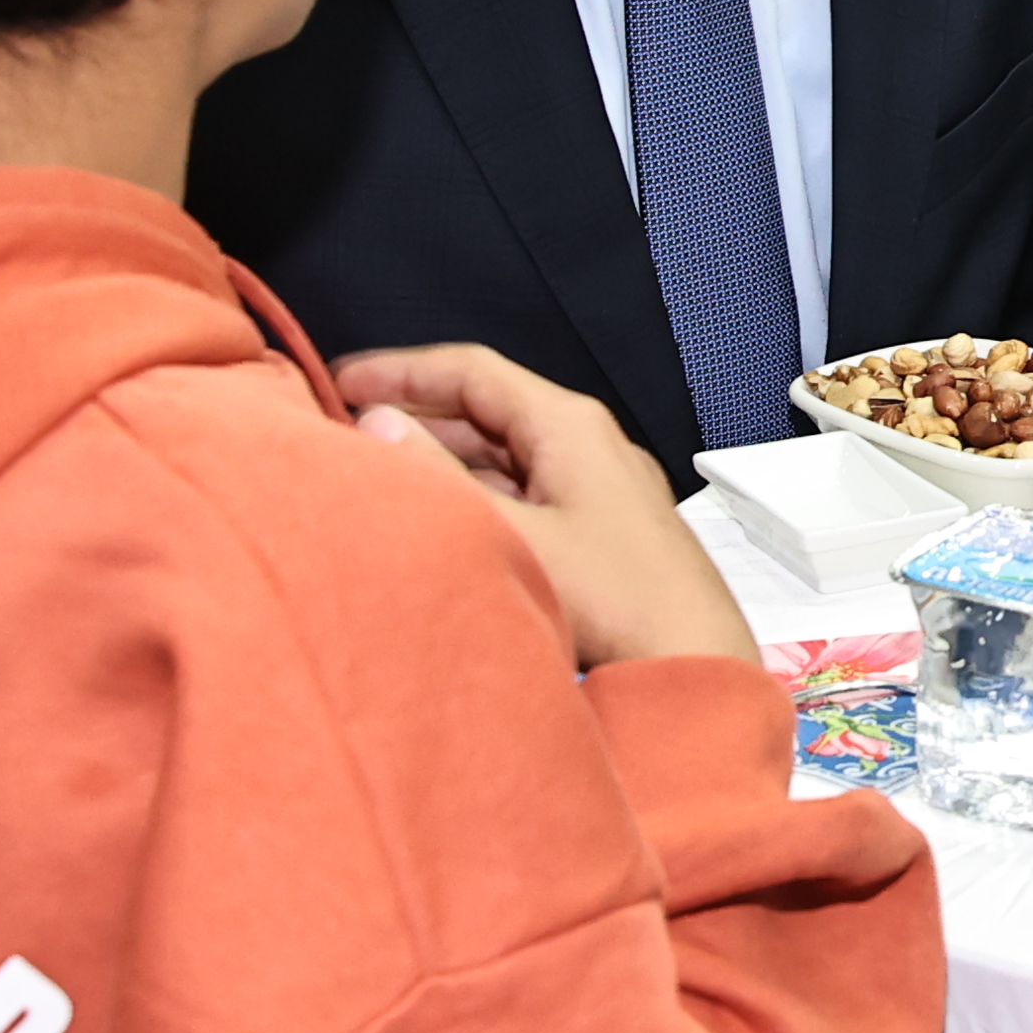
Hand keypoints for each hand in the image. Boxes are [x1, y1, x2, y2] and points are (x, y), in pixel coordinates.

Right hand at [335, 343, 754, 672]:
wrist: (692, 662)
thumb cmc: (617, 599)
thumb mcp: (513, 532)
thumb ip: (440, 478)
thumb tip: (378, 425)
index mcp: (568, 425)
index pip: (471, 371)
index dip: (399, 370)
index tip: (339, 379)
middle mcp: (583, 444)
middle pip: (484, 410)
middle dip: (413, 416)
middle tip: (345, 431)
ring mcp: (592, 487)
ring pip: (499, 455)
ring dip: (441, 460)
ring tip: (377, 475)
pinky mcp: (594, 530)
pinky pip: (520, 493)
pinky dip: (472, 497)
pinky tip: (437, 520)